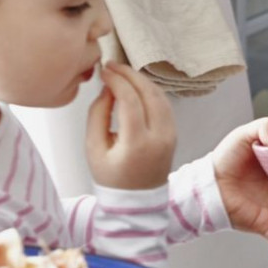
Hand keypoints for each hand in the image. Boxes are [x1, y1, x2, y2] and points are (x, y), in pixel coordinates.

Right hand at [85, 62, 176, 189]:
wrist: (136, 202)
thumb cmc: (111, 177)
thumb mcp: (93, 148)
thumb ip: (97, 114)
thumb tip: (108, 89)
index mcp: (138, 144)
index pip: (130, 100)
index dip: (117, 80)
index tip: (104, 70)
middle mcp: (160, 137)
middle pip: (148, 93)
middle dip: (129, 74)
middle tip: (112, 65)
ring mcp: (171, 135)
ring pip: (160, 95)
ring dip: (141, 79)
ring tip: (122, 72)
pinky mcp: (174, 133)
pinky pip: (165, 104)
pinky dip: (150, 90)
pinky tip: (135, 86)